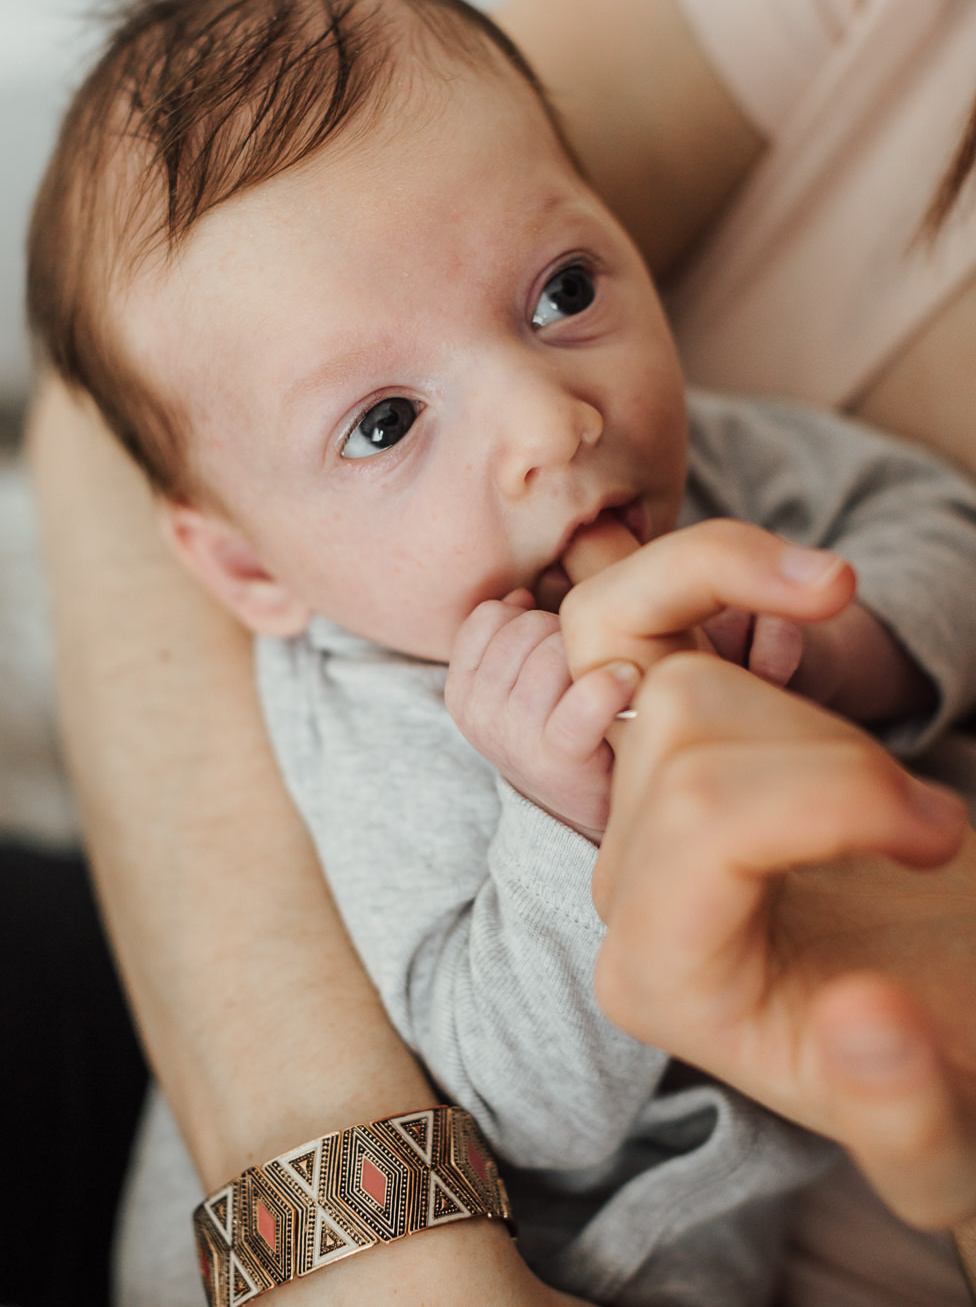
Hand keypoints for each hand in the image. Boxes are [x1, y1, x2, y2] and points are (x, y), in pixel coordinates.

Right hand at [446, 590, 639, 839]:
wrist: (578, 810)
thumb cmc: (554, 728)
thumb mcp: (513, 686)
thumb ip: (508, 637)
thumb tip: (520, 596)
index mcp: (461, 692)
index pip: (490, 616)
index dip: (528, 617)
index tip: (549, 645)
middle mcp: (479, 714)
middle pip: (526, 629)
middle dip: (562, 634)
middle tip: (583, 664)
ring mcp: (515, 735)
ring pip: (553, 652)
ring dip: (587, 654)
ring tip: (603, 675)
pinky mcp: (559, 756)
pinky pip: (581, 703)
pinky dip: (607, 685)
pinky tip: (627, 678)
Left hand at [559, 517, 975, 1227]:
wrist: (919, 1019)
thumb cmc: (931, 1069)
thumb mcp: (939, 1136)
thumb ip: (900, 1104)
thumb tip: (867, 1025)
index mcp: (662, 977)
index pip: (706, 821)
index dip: (842, 795)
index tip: (942, 835)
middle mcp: (621, 888)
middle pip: (689, 733)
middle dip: (842, 755)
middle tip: (936, 828)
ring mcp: (632, 812)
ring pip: (684, 679)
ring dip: (816, 713)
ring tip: (892, 803)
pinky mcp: (661, 753)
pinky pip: (664, 633)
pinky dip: (737, 590)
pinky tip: (817, 601)